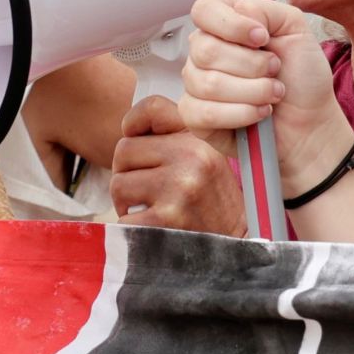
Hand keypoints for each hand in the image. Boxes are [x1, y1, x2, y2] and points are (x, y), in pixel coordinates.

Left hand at [109, 95, 243, 233]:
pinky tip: (151, 229)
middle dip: (127, 173)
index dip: (133, 124)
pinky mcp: (165, 219)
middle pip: (124, 150)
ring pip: (118, 184)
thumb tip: (127, 128)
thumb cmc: (211, 201)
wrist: (235, 246)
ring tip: (149, 209)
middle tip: (145, 190)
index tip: (138, 143)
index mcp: (199, 139)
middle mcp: (191, 157)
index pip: (151, 108)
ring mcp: (178, 188)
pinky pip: (122, 218)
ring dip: (126, 202)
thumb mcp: (204, 158)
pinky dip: (130, 227)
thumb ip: (172, 136)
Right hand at [178, 0, 353, 195]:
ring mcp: (197, 85)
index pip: (204, 9)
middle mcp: (205, 53)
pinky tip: (258, 113)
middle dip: (252, 65)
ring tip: (271, 95)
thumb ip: (267, 9)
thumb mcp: (296, 31)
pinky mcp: (196, 117)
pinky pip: (204, 112)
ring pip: (208, 83)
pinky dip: (241, 114)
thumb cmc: (302, 80)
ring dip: (253, 92)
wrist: (310, 124)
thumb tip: (239, 11)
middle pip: (205, 50)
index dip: (232, 24)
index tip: (262, 38)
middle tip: (274, 71)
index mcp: (226, 26)